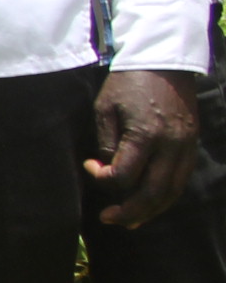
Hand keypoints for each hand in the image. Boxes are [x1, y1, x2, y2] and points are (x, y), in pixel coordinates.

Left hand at [89, 68, 200, 227]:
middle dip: (129, 211)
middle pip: (152, 193)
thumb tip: (107, 170)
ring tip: (130, 221)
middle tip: (108, 218)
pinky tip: (151, 203)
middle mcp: (171, 144)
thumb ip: (107, 143)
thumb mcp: (105, 108)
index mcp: (146, 134)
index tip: (89, 167)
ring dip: (150, 210)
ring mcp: (186, 146)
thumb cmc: (127, 83)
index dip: (102, 179)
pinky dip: (166, 196)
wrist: (164, 61)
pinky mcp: (192, 144)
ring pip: (172, 191)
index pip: (124, 176)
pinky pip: (181, 179)